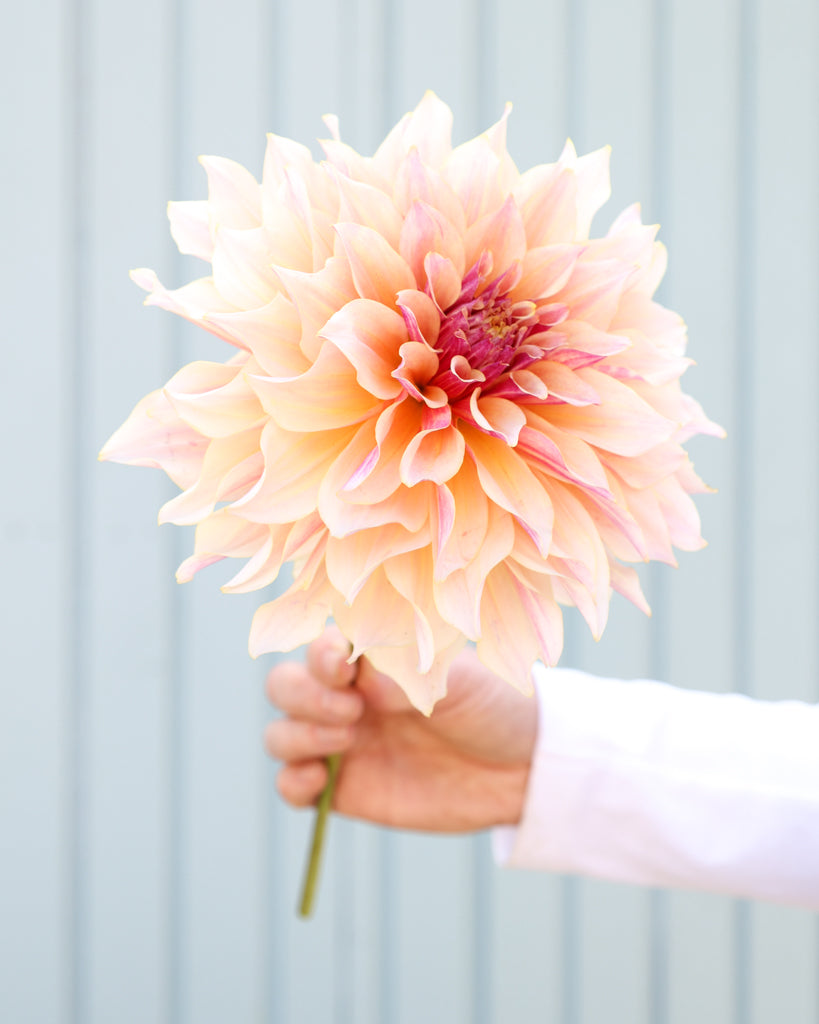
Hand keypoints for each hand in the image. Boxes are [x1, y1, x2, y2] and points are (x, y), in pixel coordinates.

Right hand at [264, 627, 537, 831]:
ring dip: (298, 735)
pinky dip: (291, 782)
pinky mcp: (344, 791)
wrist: (519, 767)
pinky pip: (292, 787)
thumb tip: (362, 680)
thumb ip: (408, 678)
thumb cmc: (489, 705)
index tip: (344, 669)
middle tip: (353, 711)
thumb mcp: (459, 682)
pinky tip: (321, 779)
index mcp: (370, 661)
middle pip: (284, 687)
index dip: (320, 656)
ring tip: (347, 739)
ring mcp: (342, 744)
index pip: (320, 648)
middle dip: (305, 696)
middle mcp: (345, 697)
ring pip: (280, 735)